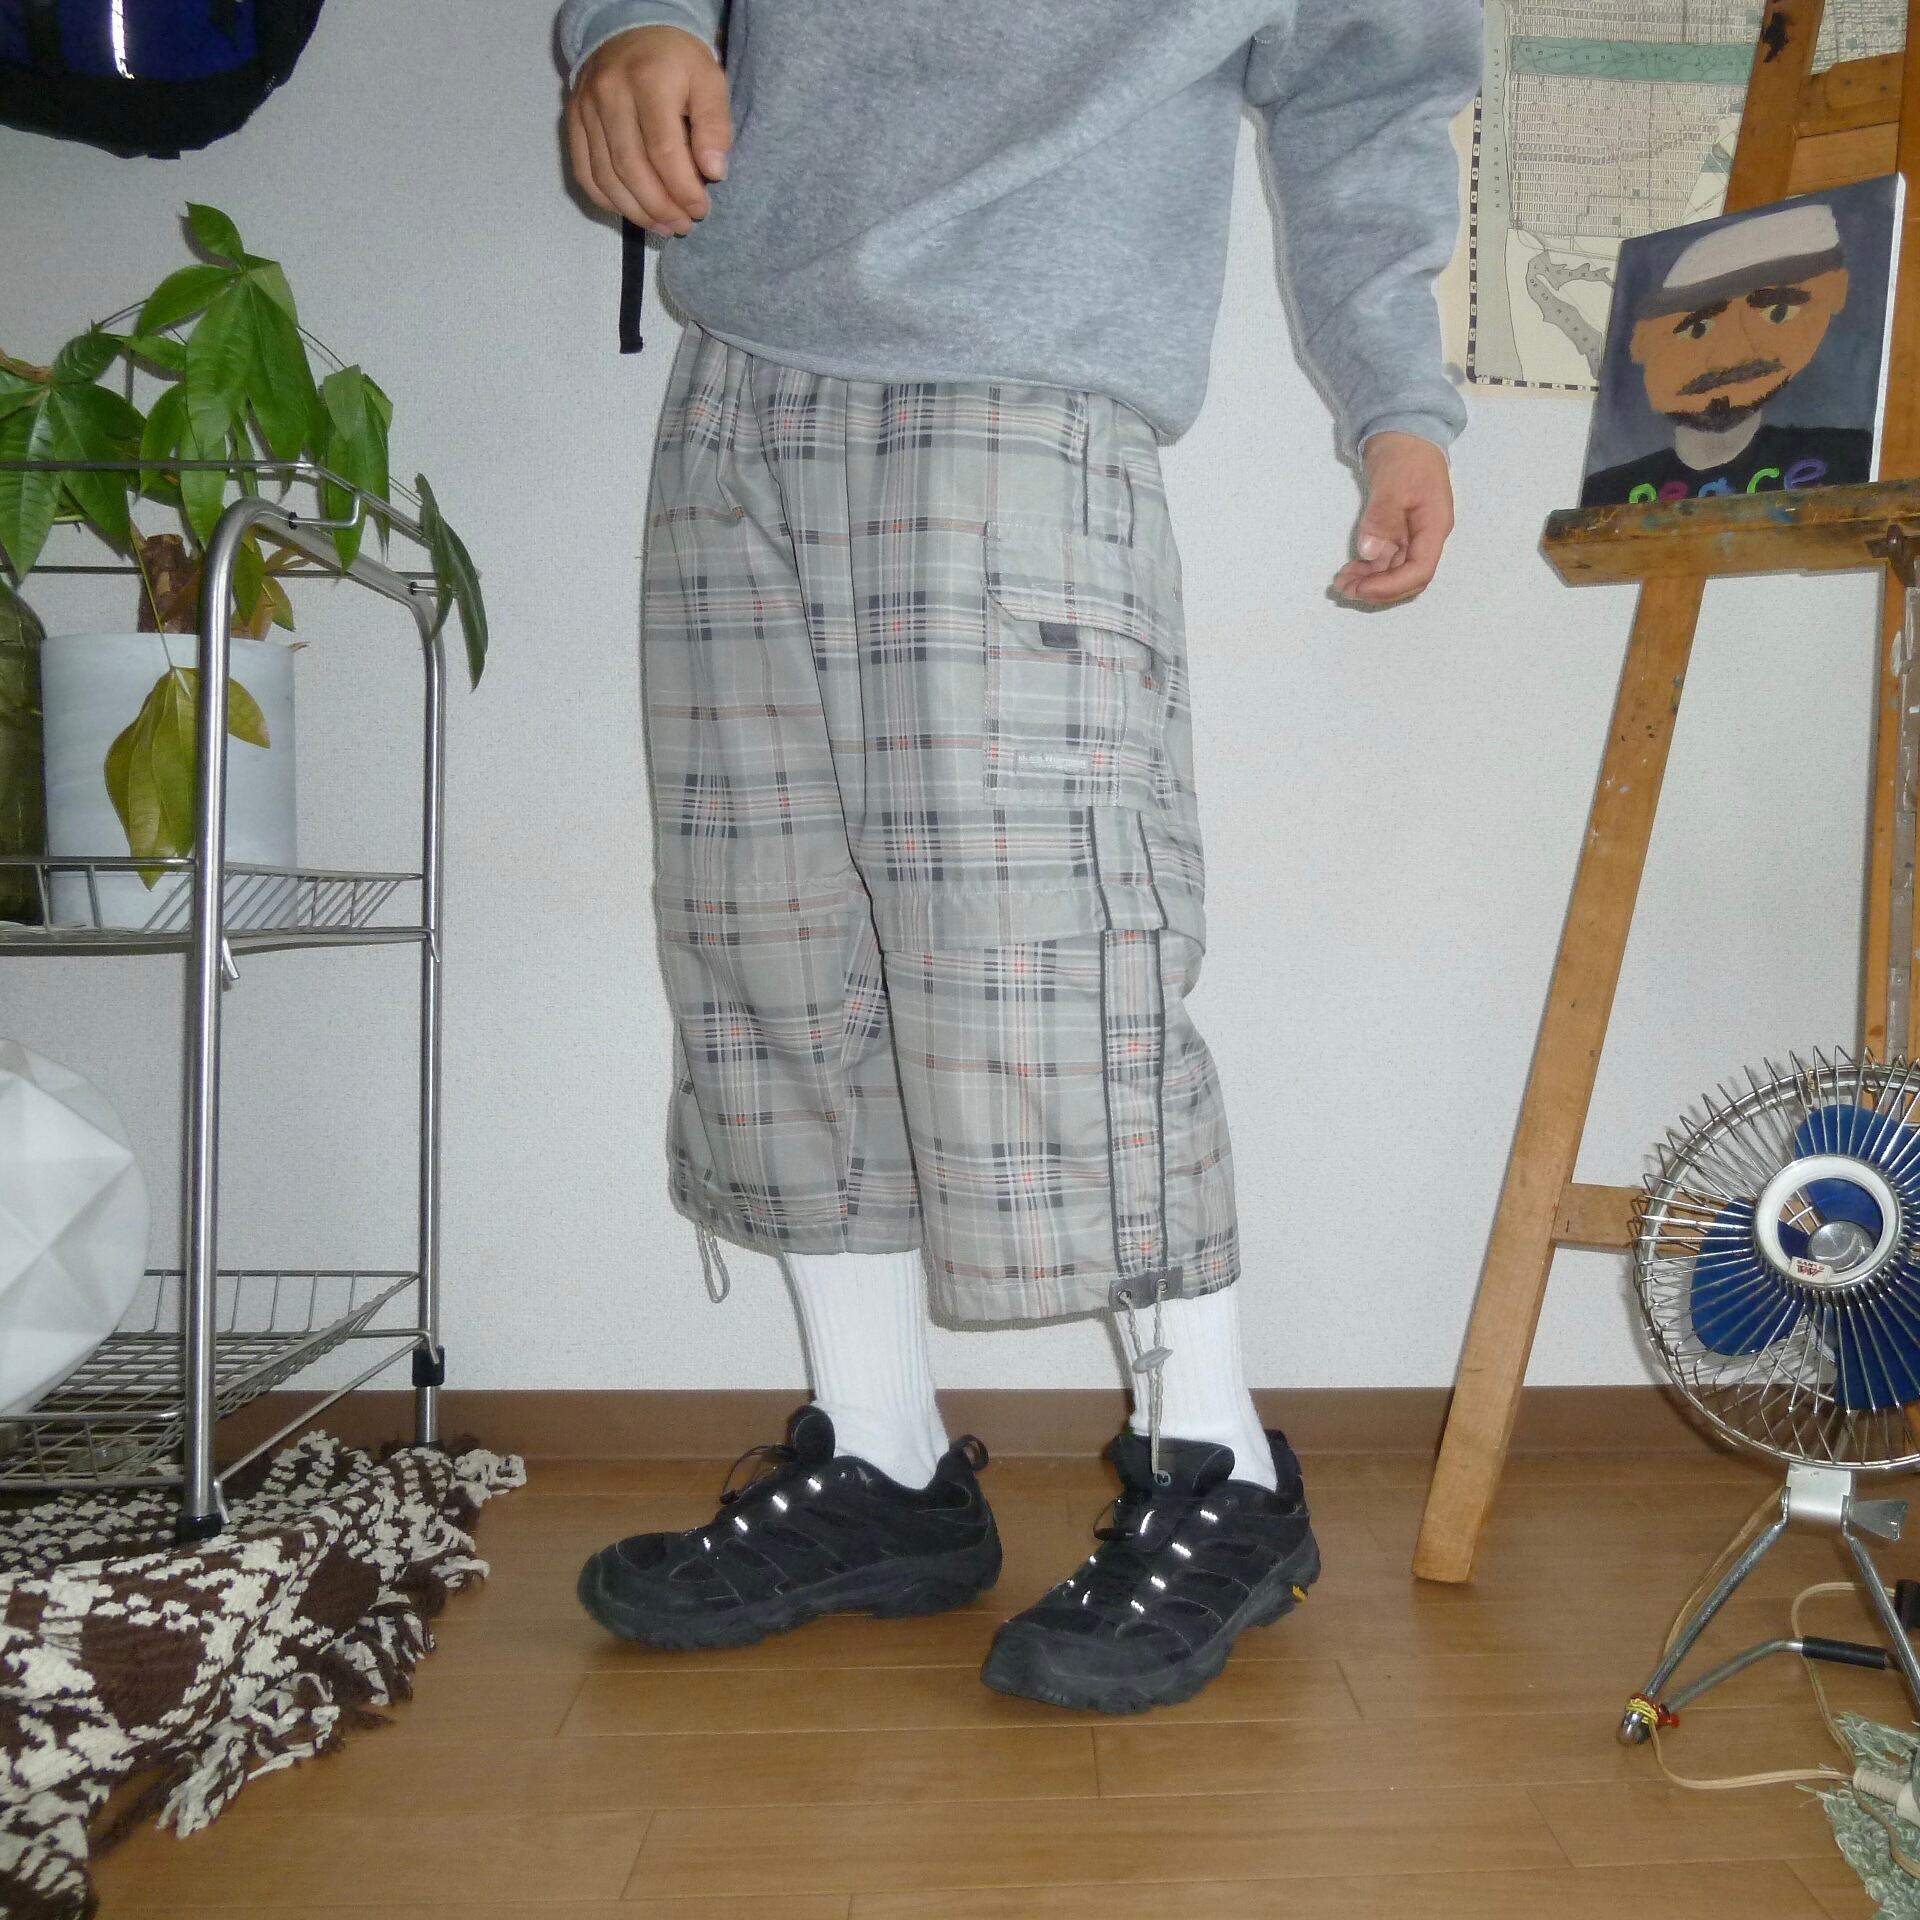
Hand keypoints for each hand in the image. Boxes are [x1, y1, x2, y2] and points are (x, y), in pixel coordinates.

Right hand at [566, 25, 731, 236]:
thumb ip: (715, 125)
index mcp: (648, 80)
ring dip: (636, 211)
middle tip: (683, 225)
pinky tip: (633, 212)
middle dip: (660, 207)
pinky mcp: (573, 120)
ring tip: (663, 226)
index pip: (663, 150)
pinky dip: (608, 201)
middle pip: (631, 168)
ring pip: (605, 176)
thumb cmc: (676, 61)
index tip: (700, 209)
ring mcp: (586, 108)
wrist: (630, 28)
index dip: (682, 189)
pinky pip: (584, 172)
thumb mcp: (709, 80)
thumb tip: (714, 173)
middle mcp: (610, 94)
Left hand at [1330, 431, 1454, 606]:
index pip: (1419, 571)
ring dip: (1370, 581)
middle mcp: (1426, 536)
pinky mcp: (1399, 532)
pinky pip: (1386, 560)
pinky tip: (1350, 569)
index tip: (1361, 588)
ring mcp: (1413, 535)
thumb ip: (1382, 519)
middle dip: (1378, 589)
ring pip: (1395, 572)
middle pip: (1408, 578)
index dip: (1391, 586)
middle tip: (1344, 589)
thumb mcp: (1392, 484)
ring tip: (1342, 582)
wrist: (1403, 431)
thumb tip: (1370, 553)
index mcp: (1434, 527)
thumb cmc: (1404, 454)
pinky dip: (1369, 568)